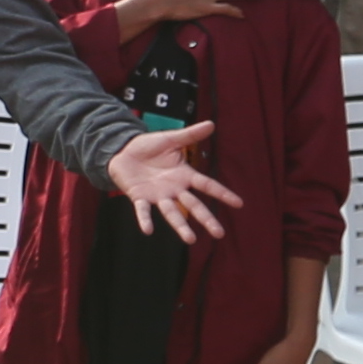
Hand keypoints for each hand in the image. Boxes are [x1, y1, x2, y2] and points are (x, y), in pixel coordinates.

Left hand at [104, 123, 241, 242]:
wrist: (123, 150)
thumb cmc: (148, 147)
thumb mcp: (170, 139)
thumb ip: (190, 135)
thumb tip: (211, 124)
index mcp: (184, 175)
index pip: (207, 185)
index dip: (223, 194)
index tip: (239, 204)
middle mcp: (174, 189)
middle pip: (194, 205)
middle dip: (206, 219)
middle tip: (219, 234)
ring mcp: (158, 195)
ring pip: (172, 213)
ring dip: (180, 226)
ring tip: (190, 239)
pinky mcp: (140, 196)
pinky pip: (143, 210)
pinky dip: (145, 220)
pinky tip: (148, 230)